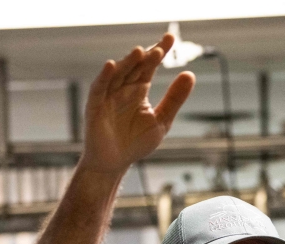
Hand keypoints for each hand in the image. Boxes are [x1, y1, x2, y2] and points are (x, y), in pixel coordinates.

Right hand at [78, 34, 195, 175]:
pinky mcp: (95, 107)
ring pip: (118, 74)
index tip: (171, 38)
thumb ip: (174, 98)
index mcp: (138, 89)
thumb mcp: (161, 120)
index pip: (149, 66)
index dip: (159, 52)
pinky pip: (99, 89)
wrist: (115, 164)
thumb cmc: (135, 143)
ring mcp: (108, 96)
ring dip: (127, 63)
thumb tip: (190, 73)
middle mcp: (122, 88)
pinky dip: (104, 77)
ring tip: (140, 52)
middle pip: (134, 66)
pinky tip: (112, 65)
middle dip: (146, 55)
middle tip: (161, 46)